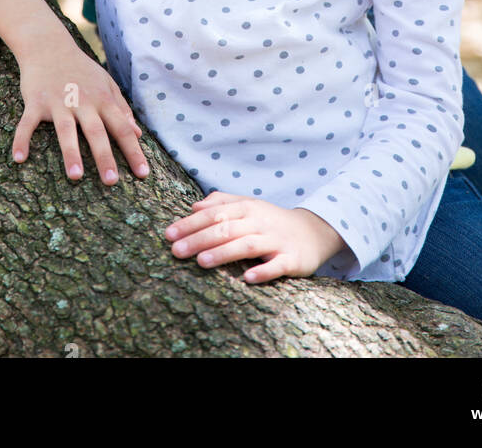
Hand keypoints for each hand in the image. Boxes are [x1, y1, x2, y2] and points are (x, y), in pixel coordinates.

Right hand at [14, 33, 149, 186]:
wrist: (49, 45)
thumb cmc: (81, 70)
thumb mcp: (106, 84)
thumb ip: (121, 107)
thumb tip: (138, 133)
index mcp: (102, 99)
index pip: (122, 128)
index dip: (133, 151)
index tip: (143, 175)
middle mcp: (82, 101)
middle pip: (96, 131)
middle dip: (105, 157)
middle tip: (112, 182)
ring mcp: (58, 102)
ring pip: (66, 130)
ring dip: (71, 153)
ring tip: (75, 177)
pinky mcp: (36, 102)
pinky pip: (27, 123)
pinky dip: (22, 140)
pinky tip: (19, 158)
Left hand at [163, 190, 347, 283]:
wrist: (313, 232)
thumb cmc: (271, 221)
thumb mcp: (249, 206)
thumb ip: (222, 202)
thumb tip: (194, 205)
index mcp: (247, 208)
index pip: (214, 214)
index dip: (191, 223)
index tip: (168, 235)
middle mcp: (260, 222)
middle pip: (227, 229)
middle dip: (199, 239)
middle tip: (176, 251)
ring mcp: (276, 240)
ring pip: (248, 245)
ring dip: (224, 253)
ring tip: (201, 262)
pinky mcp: (292, 259)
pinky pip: (277, 265)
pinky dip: (263, 271)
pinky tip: (248, 279)